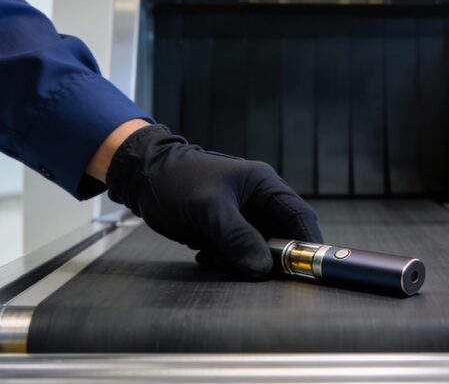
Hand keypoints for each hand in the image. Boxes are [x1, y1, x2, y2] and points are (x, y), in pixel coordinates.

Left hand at [105, 125, 322, 277]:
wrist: (142, 178)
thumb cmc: (177, 181)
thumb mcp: (209, 209)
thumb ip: (238, 237)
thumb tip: (262, 268)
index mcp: (264, 185)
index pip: (299, 215)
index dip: (306, 242)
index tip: (306, 269)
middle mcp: (258, 200)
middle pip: (280, 237)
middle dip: (267, 257)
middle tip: (250, 270)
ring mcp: (243, 215)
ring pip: (257, 248)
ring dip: (240, 260)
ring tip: (215, 256)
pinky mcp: (227, 227)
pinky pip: (237, 251)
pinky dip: (225, 259)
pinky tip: (205, 253)